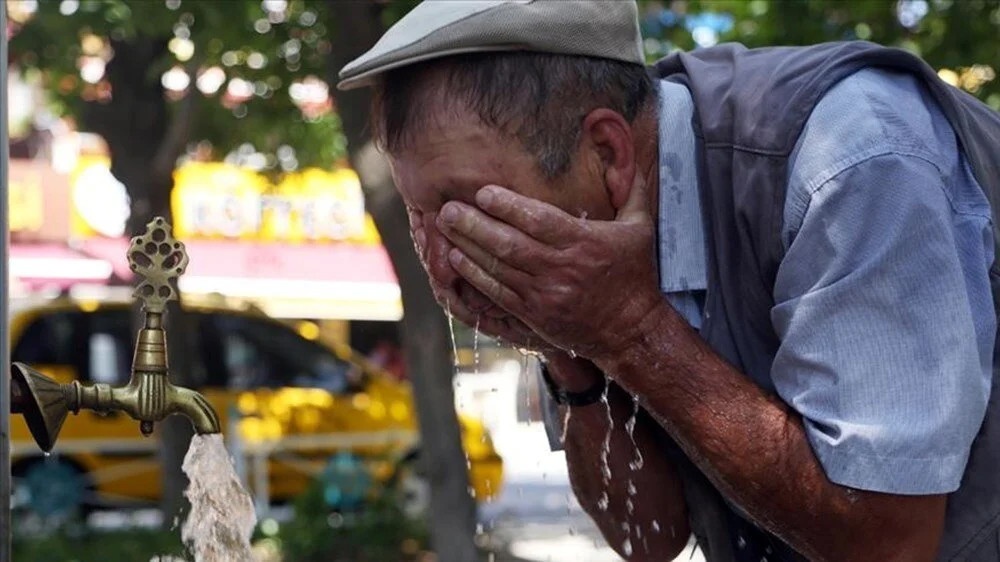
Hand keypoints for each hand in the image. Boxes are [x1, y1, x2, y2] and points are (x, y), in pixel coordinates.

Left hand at [435, 175, 662, 361]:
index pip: (539, 221)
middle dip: (474, 225)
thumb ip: (631, 188)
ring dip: (468, 247)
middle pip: (509, 244)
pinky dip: (474, 276)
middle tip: (448, 208)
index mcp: (585, 243)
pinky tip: (456, 259)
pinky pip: (498, 294)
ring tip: (443, 229)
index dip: (508, 206)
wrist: (630, 329)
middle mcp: (562, 268)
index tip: (484, 192)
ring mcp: (545, 294)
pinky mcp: (535, 315)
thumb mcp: (640, 227)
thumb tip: (625, 150)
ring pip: (499, 268)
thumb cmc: (633, 273)